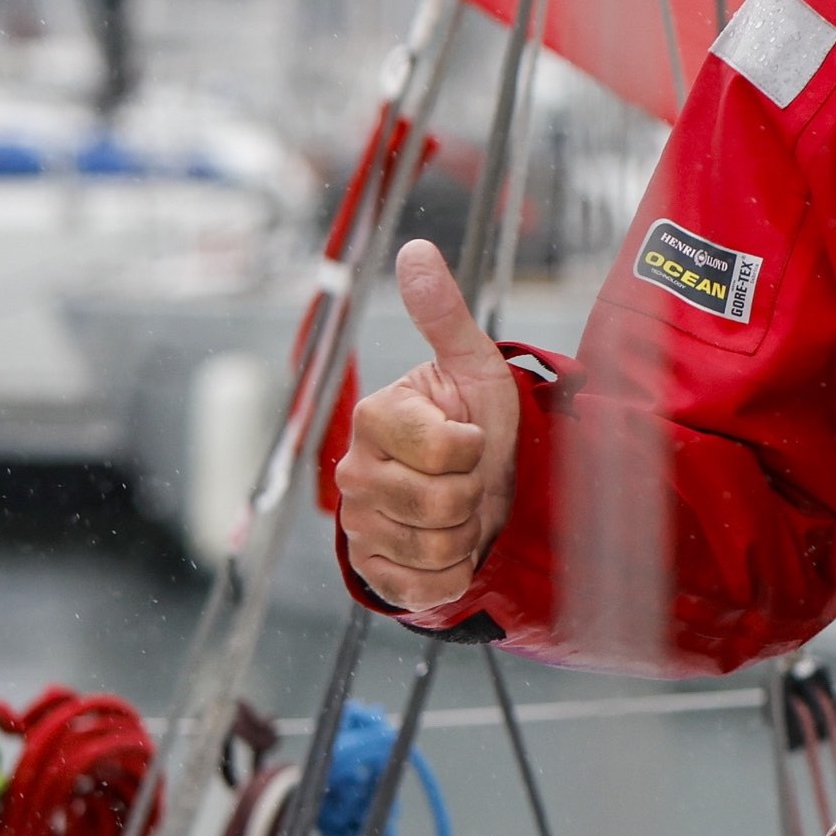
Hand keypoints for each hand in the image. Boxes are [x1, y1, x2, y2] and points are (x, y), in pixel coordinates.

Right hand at [333, 240, 523, 610]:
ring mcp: (358, 524)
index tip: (471, 438)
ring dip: (466, 533)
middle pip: (441, 501)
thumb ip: (444, 313)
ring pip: (435, 547)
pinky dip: (452, 573)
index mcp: (375, 417)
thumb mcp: (474, 366)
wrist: (482, 490)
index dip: (474, 448)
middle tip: (470, 478)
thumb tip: (416, 249)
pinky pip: (424, 586)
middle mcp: (353, 471)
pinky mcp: (371, 570)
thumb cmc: (480, 423)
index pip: (444, 449)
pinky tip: (450, 548)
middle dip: (473, 493)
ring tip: (461, 510)